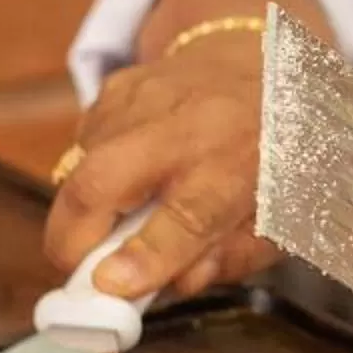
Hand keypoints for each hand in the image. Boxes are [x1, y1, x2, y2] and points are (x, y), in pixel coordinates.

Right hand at [43, 27, 275, 302]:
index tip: (110, 287)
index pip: (189, 216)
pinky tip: (128, 177)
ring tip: (116, 224)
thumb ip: (229, 257)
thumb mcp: (281, 218)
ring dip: (82, 211)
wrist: (271, 65)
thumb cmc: (277, 154)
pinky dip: (92, 173)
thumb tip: (171, 285)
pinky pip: (84, 145)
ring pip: (80, 166)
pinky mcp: (118, 87)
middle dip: (71, 240)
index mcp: (241, 162)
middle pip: (102, 182)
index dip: (145, 256)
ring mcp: (145, 98)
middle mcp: (188, 124)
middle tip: (75, 276)